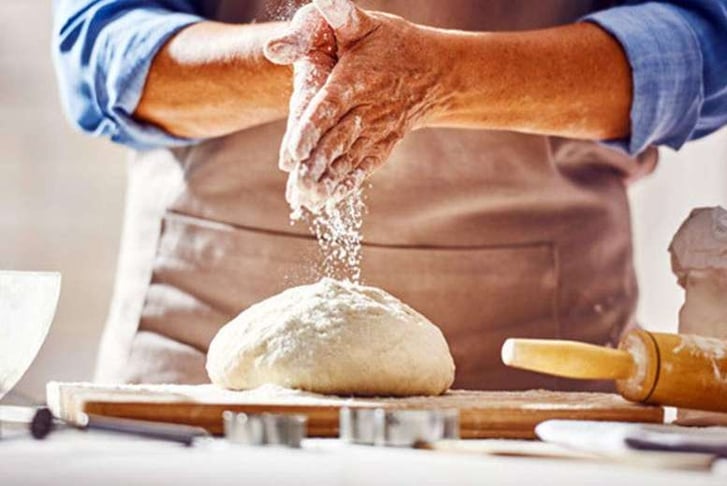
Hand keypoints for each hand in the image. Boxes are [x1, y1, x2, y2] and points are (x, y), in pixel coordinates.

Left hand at [267, 0, 447, 212]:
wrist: (437, 70)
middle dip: (313, 166)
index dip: (308, 132)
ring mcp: (377, 131)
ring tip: (306, 200)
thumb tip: (286, 34)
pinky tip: (329, 201)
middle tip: (294, 187)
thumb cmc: (393, 43)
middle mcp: (367, 110)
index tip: (290, 155)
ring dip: (327, 182)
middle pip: (335, 142)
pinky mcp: (384, 144)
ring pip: (348, 160)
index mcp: (355, 80)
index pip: (327, 109)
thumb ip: (331, 17)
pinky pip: (365, 167)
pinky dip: (348, 185)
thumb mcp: (362, 22)